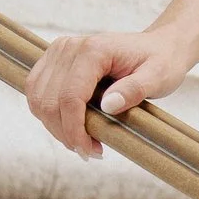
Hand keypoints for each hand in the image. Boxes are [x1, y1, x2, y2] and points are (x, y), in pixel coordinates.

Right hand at [24, 26, 193, 157]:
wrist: (158, 47)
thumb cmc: (160, 61)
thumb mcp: (158, 77)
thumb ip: (134, 90)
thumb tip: (108, 106)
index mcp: (94, 50)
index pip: (70, 96)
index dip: (74, 129)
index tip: (89, 151)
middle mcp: (69, 47)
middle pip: (48, 101)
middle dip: (65, 133)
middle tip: (89, 152)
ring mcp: (58, 52)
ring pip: (38, 100)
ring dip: (55, 127)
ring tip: (82, 142)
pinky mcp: (53, 60)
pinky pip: (37, 93)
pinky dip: (49, 116)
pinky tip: (72, 128)